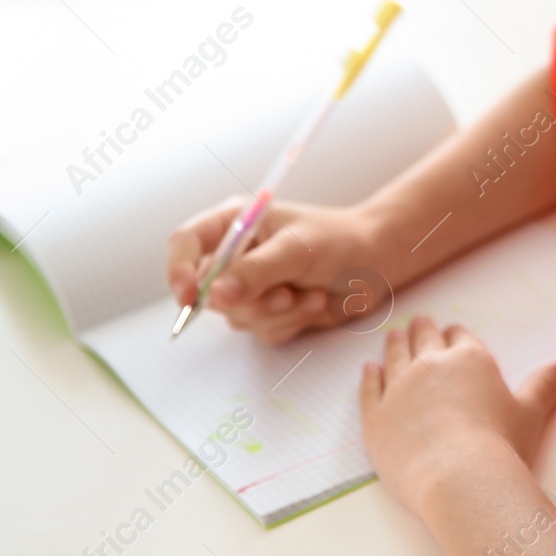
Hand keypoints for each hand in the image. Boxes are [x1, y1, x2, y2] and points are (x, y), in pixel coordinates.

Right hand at [166, 196, 385, 344]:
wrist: (377, 264)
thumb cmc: (339, 241)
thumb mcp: (297, 249)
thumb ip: (256, 271)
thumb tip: (216, 294)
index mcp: (235, 222)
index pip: (185, 242)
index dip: (178, 269)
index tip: (188, 296)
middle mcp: (236, 255)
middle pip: (209, 291)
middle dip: (250, 300)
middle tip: (285, 292)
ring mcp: (251, 286)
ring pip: (238, 318)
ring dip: (278, 312)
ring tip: (310, 292)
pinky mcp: (269, 312)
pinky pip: (262, 332)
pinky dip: (290, 323)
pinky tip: (314, 302)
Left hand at [360, 316, 555, 518]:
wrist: (458, 479)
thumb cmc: (500, 446)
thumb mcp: (530, 413)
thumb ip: (547, 385)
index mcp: (469, 360)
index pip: (461, 339)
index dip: (457, 336)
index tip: (452, 331)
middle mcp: (430, 365)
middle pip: (424, 340)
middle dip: (423, 330)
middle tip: (418, 321)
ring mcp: (398, 389)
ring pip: (393, 357)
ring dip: (394, 345)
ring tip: (393, 336)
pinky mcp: (375, 417)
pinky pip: (369, 390)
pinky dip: (368, 378)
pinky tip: (368, 370)